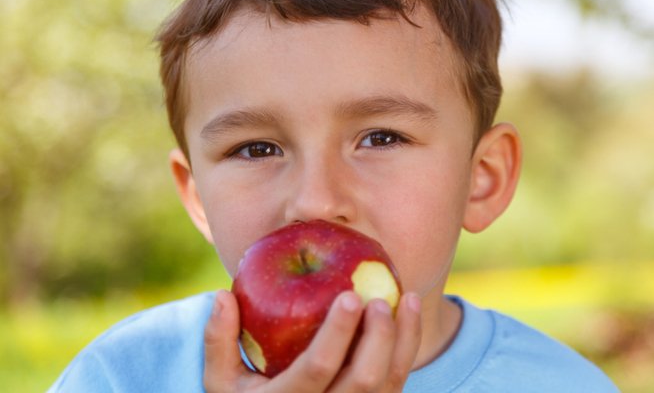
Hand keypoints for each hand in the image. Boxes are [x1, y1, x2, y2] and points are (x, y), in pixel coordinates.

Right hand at [203, 289, 421, 391]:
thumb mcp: (221, 381)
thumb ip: (219, 341)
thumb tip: (221, 296)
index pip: (318, 369)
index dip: (338, 333)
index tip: (350, 295)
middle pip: (364, 380)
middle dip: (377, 337)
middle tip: (378, 298)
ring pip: (390, 384)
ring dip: (403, 339)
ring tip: (407, 297)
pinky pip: (398, 383)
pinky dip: (408, 347)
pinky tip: (408, 313)